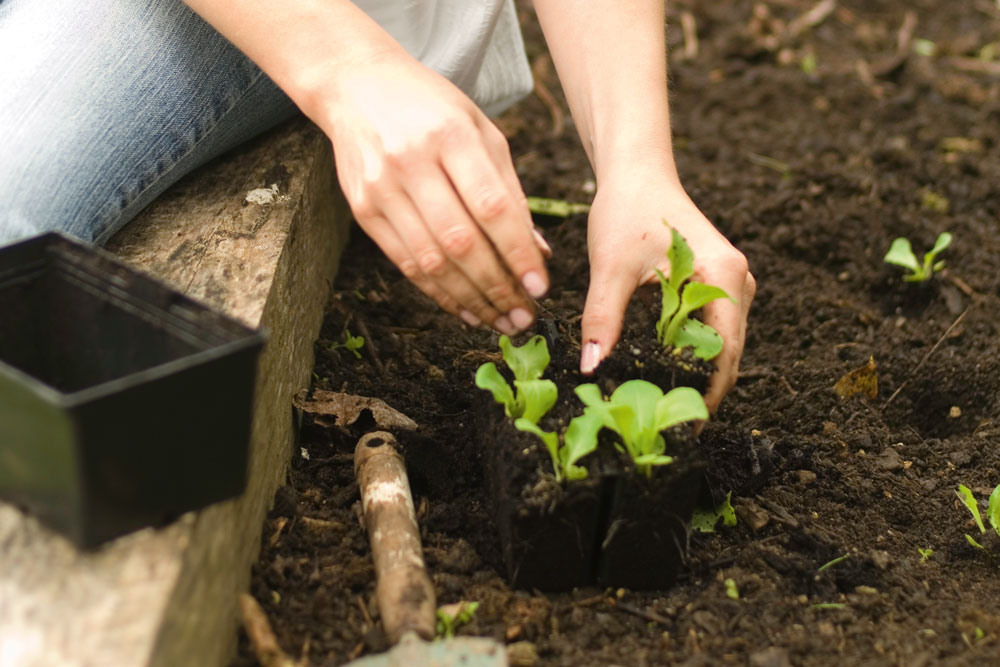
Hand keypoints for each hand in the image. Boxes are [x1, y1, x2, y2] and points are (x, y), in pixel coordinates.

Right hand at [316, 52, 548, 334]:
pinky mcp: (363, 210)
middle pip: (460, 240)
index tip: (539, 286)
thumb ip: (509, 189)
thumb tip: (536, 252)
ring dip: (469, 298)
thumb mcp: (481, 131)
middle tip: (523, 316)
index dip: (517, 252)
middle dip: (497, 286)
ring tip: (498, 320)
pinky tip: (463, 308)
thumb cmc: (433, 110)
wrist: (357, 86)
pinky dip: (437, 292)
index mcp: (451, 135)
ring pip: (430, 260)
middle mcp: (412, 162)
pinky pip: (404, 263)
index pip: (492, 207)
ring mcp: (382, 188)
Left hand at [580, 173, 754, 413]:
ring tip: (663, 407)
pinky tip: (660, 373)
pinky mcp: (715, 287)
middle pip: (727, 354)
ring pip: (719, 346)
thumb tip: (592, 368)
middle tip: (667, 426)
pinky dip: (687, 354)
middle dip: (700, 390)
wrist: (636, 174)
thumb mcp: (609, 267)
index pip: (725, 351)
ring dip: (694, 374)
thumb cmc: (626, 211)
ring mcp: (731, 286)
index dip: (706, 392)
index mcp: (724, 276)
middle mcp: (738, 283)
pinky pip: (708, 332)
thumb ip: (602, 317)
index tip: (680, 424)